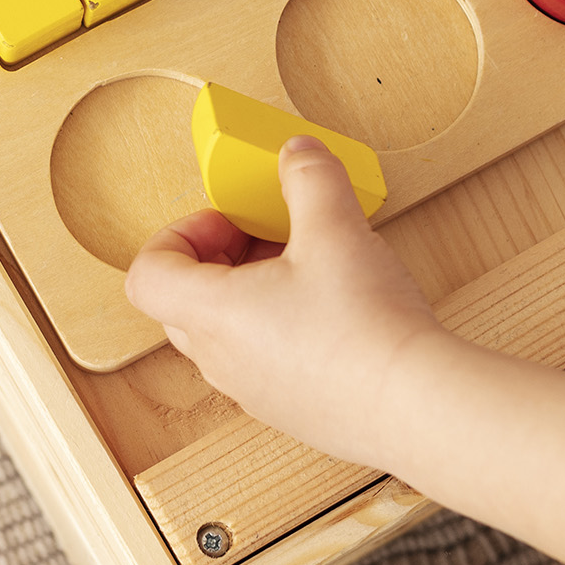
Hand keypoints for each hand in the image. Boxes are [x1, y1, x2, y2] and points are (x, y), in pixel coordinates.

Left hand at [124, 135, 451, 466]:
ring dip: (253, 292)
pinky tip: (337, 311)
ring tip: (311, 269)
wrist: (415, 407)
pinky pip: (263, 361)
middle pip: (184, 301)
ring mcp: (255, 391)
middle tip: (269, 238)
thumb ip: (310, 178)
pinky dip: (282, 327)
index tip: (230, 222)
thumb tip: (297, 154)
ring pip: (226, 333)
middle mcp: (222, 359)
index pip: (149, 274)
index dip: (180, 235)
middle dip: (221, 259)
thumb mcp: (336, 227)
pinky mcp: (291, 411)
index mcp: (212, 313)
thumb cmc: (365, 326)